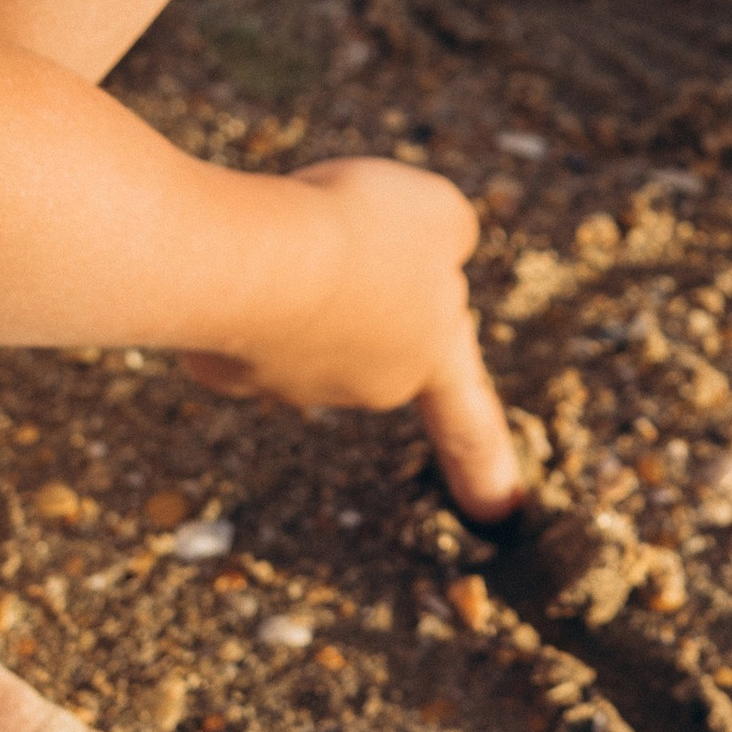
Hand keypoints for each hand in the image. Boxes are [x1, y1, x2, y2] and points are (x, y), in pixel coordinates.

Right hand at [181, 157, 524, 519]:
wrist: (254, 258)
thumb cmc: (361, 234)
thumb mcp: (438, 215)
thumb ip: (444, 243)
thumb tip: (415, 261)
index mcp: (432, 357)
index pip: (468, 419)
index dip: (487, 463)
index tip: (502, 516)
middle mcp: (367, 385)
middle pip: (376, 325)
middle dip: (360, 278)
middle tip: (346, 228)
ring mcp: (294, 382)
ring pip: (309, 311)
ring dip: (303, 273)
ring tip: (293, 234)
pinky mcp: (229, 363)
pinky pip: (250, 309)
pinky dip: (252, 281)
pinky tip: (245, 258)